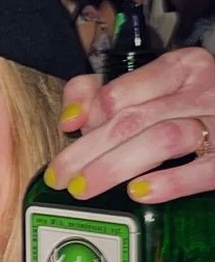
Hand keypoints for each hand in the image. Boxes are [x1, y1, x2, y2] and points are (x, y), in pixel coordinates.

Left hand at [45, 48, 214, 202]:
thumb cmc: (194, 108)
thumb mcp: (156, 90)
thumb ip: (105, 94)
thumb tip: (71, 117)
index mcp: (181, 69)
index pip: (124, 86)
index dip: (91, 109)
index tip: (67, 130)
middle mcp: (203, 90)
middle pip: (134, 118)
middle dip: (89, 150)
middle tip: (60, 176)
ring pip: (162, 139)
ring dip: (116, 166)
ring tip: (85, 187)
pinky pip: (203, 170)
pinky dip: (170, 182)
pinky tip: (140, 192)